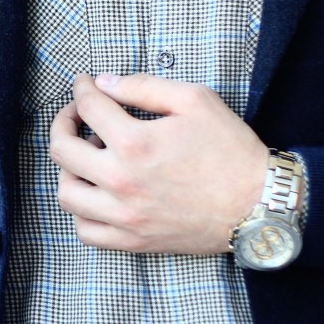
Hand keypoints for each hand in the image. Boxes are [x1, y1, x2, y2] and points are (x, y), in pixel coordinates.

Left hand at [47, 73, 267, 254]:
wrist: (260, 204)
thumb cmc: (231, 150)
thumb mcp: (195, 100)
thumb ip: (143, 86)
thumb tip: (104, 82)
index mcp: (135, 143)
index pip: (88, 108)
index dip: (82, 89)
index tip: (85, 84)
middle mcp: (121, 182)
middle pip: (63, 150)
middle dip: (63, 123)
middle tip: (75, 115)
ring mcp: (125, 217)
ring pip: (66, 194)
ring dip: (69, 170)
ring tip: (86, 157)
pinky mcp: (134, 241)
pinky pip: (85, 231)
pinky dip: (81, 212)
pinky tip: (95, 194)